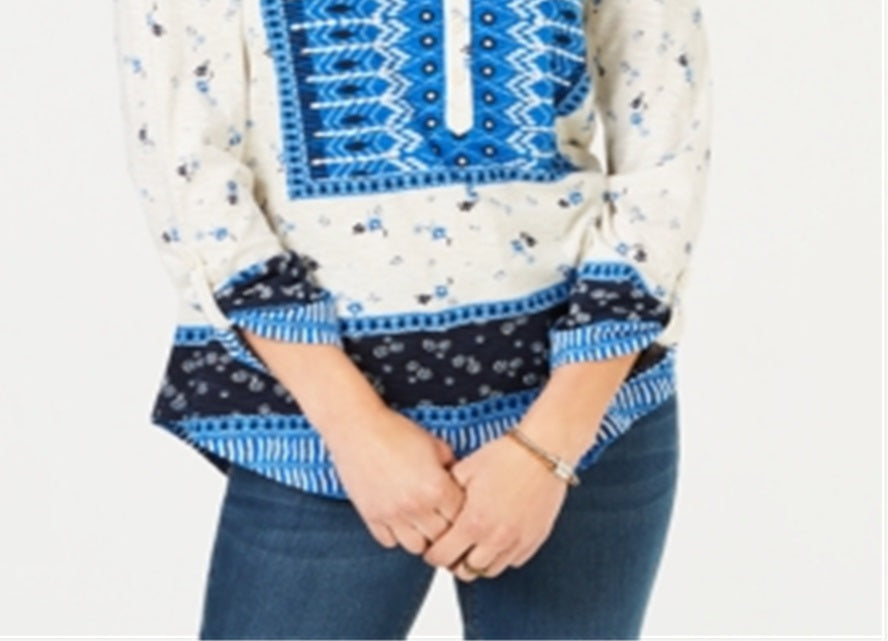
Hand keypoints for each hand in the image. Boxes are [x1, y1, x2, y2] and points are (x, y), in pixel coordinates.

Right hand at [324, 404, 467, 555]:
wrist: (357, 428)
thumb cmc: (394, 431)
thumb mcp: (434, 444)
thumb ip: (452, 466)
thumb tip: (461, 482)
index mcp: (436, 487)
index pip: (461, 517)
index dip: (461, 511)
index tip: (457, 505)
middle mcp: (415, 506)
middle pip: (441, 537)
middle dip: (445, 527)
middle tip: (442, 515)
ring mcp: (391, 515)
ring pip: (416, 547)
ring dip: (422, 536)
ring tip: (421, 521)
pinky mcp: (371, 517)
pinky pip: (389, 542)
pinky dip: (397, 535)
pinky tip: (399, 519)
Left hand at [421, 428, 569, 580]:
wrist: (543, 452)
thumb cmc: (506, 456)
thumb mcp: (465, 470)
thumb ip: (447, 494)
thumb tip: (435, 505)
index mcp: (473, 522)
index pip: (443, 556)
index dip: (432, 555)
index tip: (432, 549)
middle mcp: (495, 538)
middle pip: (466, 571)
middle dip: (454, 562)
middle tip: (452, 549)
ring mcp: (517, 542)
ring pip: (490, 571)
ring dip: (478, 562)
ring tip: (473, 546)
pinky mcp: (535, 540)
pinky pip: (513, 561)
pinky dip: (502, 556)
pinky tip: (496, 539)